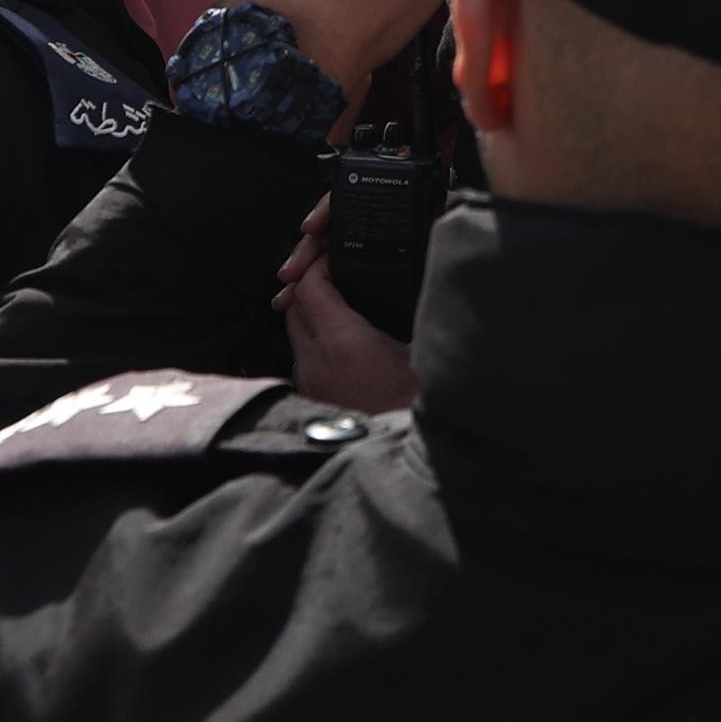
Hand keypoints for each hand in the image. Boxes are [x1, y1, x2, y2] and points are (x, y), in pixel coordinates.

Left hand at [275, 200, 419, 411]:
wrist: (411, 464)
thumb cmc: (423, 407)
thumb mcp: (426, 350)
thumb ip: (412, 312)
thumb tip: (425, 281)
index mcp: (343, 344)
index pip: (311, 288)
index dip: (320, 266)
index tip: (335, 257)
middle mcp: (316, 364)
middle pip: (294, 309)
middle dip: (310, 288)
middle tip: (335, 277)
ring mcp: (310, 387)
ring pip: (296, 337)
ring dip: (311, 318)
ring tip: (341, 309)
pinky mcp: (312, 404)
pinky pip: (304, 363)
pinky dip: (316, 346)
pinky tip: (344, 348)